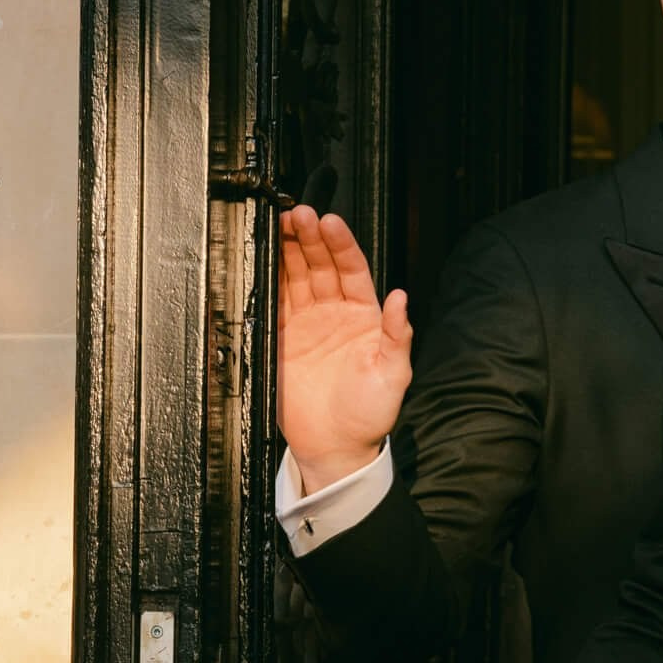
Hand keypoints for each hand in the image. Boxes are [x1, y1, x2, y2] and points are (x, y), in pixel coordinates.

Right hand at [277, 205, 412, 491]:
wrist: (336, 446)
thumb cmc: (370, 414)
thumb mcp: (393, 375)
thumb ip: (397, 336)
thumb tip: (401, 298)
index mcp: (365, 316)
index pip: (352, 269)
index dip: (341, 245)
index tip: (330, 223)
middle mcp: (335, 313)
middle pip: (321, 265)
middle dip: (310, 238)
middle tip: (298, 215)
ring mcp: (307, 324)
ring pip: (296, 276)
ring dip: (288, 250)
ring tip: (278, 225)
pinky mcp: (282, 338)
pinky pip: (274, 301)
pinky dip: (268, 280)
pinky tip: (261, 258)